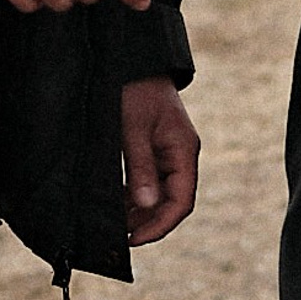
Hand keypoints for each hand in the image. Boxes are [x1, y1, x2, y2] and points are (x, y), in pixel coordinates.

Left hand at [121, 77, 200, 243]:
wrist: (131, 60)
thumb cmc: (134, 89)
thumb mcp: (133, 128)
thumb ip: (140, 167)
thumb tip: (145, 204)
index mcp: (183, 150)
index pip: (181, 201)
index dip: (160, 225)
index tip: (135, 239)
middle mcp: (180, 154)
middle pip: (172, 201)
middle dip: (149, 222)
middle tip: (122, 237)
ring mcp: (168, 152)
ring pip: (160, 194)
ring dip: (141, 211)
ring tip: (117, 224)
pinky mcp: (154, 149)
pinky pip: (150, 181)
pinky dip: (136, 196)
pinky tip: (119, 204)